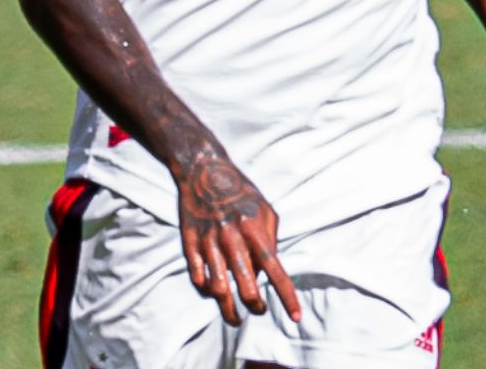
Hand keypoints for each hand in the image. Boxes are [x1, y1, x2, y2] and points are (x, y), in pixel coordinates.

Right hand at [175, 152, 300, 325]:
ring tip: (235, 317)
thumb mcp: (265, 209)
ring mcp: (208, 242)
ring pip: (219, 290)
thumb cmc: (239, 191)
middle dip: (256, 307)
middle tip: (259, 309)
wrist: (201, 169)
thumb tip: (267, 270)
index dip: (287, 296)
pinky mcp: (190, 243)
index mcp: (254, 229)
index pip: (275, 270)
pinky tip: (213, 293)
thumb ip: (271, 240)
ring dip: (229, 310)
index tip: (295, 317)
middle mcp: (231, 238)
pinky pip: (198, 277)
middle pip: (247, 286)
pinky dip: (206, 291)